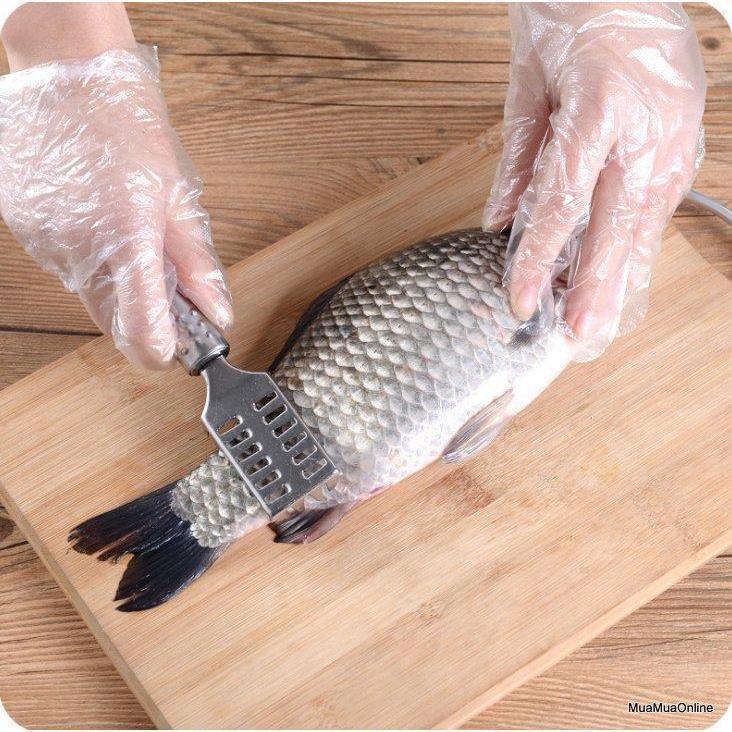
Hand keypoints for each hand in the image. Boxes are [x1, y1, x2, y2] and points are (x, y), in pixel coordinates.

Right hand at [0, 45, 232, 368]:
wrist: (69, 76)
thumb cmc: (129, 128)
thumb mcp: (180, 197)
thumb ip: (198, 266)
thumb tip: (218, 315)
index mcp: (127, 239)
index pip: (141, 334)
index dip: (163, 351)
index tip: (179, 347)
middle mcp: (79, 249)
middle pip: (115, 322)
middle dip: (145, 315)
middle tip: (164, 279)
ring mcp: (45, 242)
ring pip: (89, 295)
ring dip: (115, 282)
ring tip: (128, 231)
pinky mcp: (26, 232)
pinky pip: (65, 266)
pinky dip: (87, 258)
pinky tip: (97, 219)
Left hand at [483, 3, 705, 357]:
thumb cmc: (570, 10)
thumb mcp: (528, 84)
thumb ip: (517, 161)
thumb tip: (499, 224)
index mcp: (601, 108)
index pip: (562, 204)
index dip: (540, 259)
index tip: (522, 300)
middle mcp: (648, 128)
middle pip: (616, 226)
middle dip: (596, 289)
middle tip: (580, 338)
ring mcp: (677, 134)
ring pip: (647, 223)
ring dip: (624, 276)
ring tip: (604, 323)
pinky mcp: (689, 138)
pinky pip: (660, 205)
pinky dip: (639, 243)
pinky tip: (625, 275)